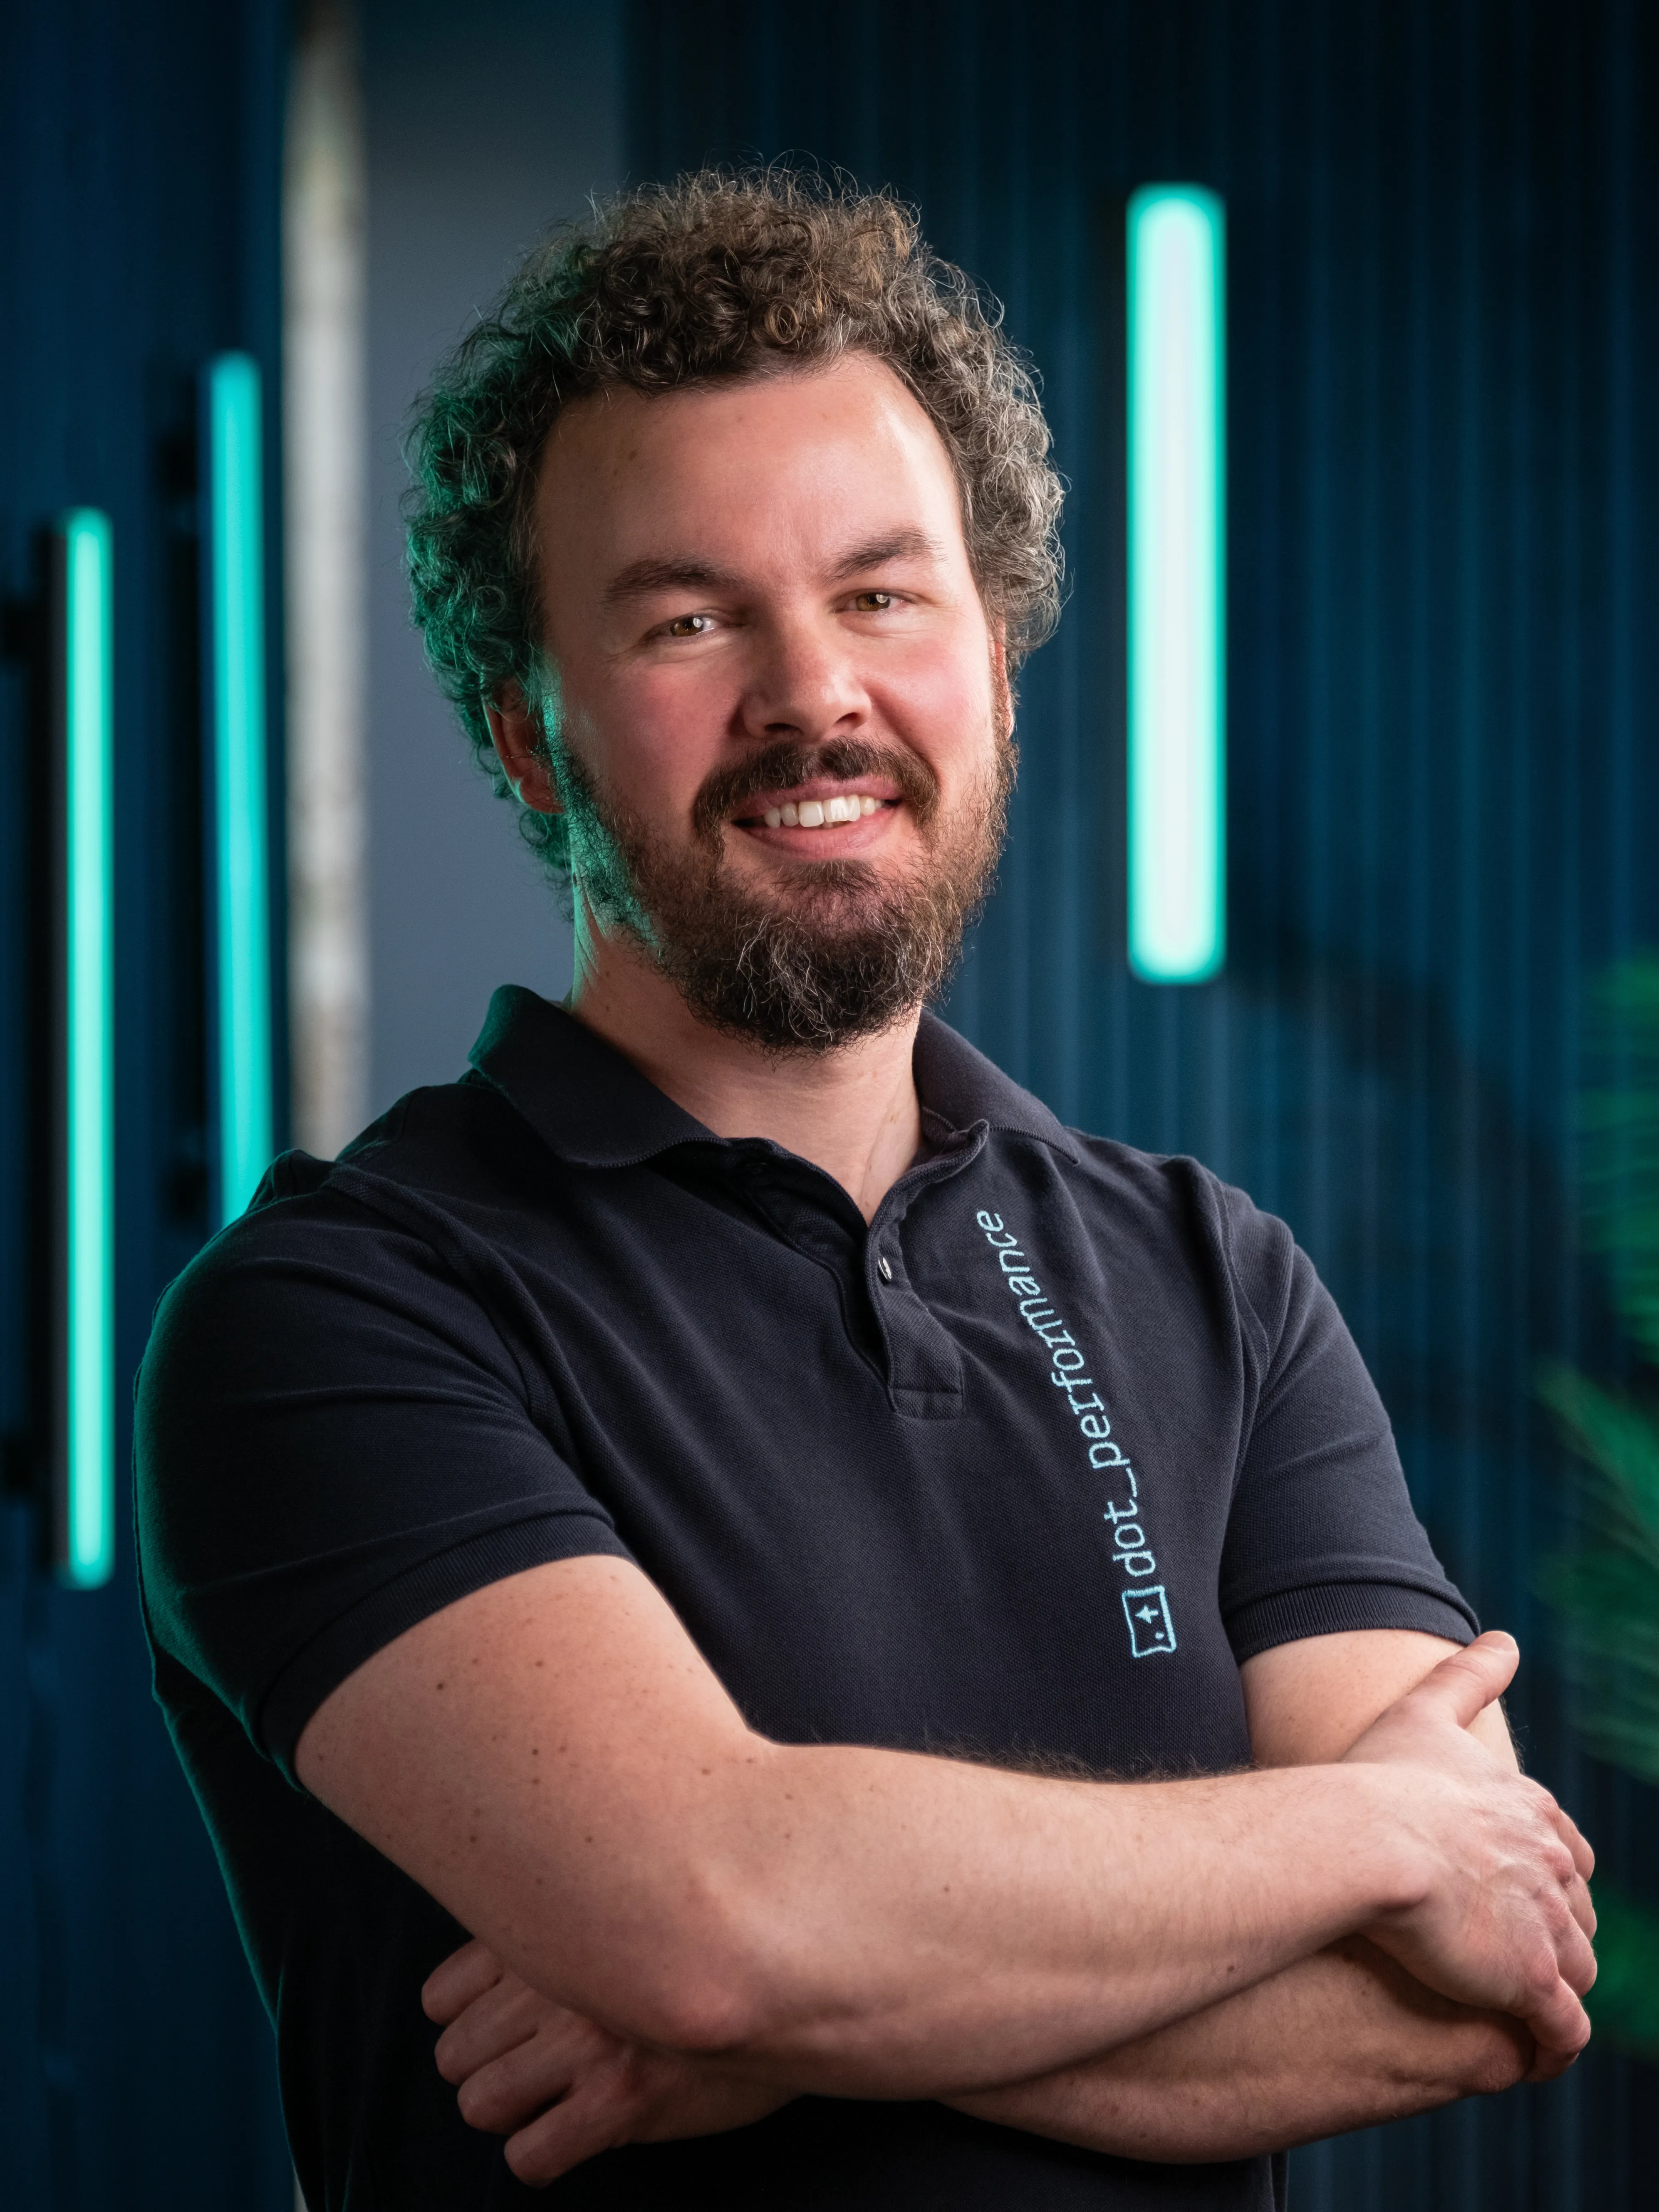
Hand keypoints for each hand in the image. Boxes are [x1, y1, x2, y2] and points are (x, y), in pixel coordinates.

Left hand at [422, 1939, 791, 2185]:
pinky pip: (531, 2155)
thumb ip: (557, 1925)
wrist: (790, 1975)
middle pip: (456, 2056)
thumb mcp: (622, 1912)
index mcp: (553, 1932)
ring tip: (548, 2100)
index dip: (464, 2020)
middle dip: (486, 2068)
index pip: (442, 1996)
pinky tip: (571, 2135)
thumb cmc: (704, 1946)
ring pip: (482, 2104)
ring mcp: (590, 2040)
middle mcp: (562, 1981)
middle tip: (530, 2066)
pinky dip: (540, 2155)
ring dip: (510, 2110)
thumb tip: (495, 1957)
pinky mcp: (624, 2099)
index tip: (498, 2024)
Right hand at [1344, 1633, 1595, 2062]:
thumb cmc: (1382, 1777)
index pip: (1567, 1853)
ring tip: (1523, 2012)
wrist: (1366, 1839)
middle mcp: (1554, 1867)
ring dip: (1556, 1991)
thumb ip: (1470, 1675)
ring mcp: (1547, 1926)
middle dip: (1557, 1934)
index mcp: (1531, 1812)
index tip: (1521, 1894)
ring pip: (1577, 1972)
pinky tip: (1533, 2055)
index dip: (1548, 1875)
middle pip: (1578, 1914)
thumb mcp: (1427, 1710)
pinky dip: (1554, 2048)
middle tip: (1518, 1957)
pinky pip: (1562, 2034)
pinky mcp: (1530, 1981)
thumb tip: (1505, 1638)